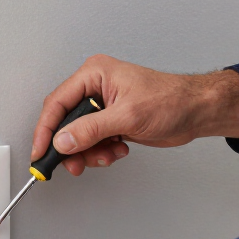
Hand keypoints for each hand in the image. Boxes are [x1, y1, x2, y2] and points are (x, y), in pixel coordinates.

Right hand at [32, 55, 238, 175]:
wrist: (197, 112)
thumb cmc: (171, 100)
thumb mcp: (127, 116)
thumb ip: (91, 130)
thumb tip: (63, 141)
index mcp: (93, 74)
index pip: (57, 103)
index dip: (46, 131)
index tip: (41, 152)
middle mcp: (95, 88)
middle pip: (65, 123)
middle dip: (71, 147)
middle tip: (73, 164)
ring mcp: (103, 106)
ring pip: (79, 137)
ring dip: (90, 152)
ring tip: (107, 154)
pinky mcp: (111, 122)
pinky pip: (93, 142)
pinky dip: (102, 152)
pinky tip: (118, 150)